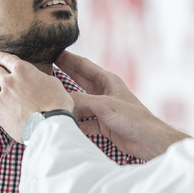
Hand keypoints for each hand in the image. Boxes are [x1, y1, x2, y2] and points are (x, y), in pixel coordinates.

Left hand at [0, 52, 73, 142]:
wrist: (48, 127)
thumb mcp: (53, 83)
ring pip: (3, 96)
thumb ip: (39, 79)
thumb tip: (36, 82)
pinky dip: (11, 114)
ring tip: (23, 109)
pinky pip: (5, 112)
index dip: (2, 57)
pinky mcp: (0, 115)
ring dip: (9, 99)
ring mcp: (2, 99)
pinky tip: (21, 119)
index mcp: (22, 71)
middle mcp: (8, 83)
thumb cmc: (56, 104)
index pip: (8, 59)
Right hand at [56, 51, 189, 159]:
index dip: (68, 58)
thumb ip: (81, 101)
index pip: (84, 66)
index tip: (53, 51)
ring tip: (49, 98)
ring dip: (67, 102)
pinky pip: (84, 121)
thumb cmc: (133, 119)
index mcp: (108, 81)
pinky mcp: (103, 124)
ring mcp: (103, 109)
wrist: (148, 141)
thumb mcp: (105, 106)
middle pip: (80, 81)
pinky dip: (75, 122)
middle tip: (45, 68)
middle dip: (63, 75)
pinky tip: (64, 123)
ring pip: (80, 103)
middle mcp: (104, 93)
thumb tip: (59, 101)